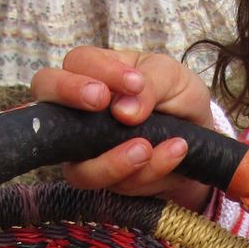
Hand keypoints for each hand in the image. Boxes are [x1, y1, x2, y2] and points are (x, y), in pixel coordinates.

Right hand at [29, 46, 213, 208]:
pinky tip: (175, 153)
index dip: (101, 71)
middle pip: (46, 92)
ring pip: (75, 162)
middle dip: (68, 93)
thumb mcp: (171, 77)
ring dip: (112, 159)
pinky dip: (149, 171)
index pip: (78, 62)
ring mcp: (85, 150)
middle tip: (102, 100)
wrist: (203, 137)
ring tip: (146, 148)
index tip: (135, 82)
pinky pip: (117, 185)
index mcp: (95, 72)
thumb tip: (123, 111)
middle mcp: (78, 110)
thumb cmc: (177, 98)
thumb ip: (150, 84)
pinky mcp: (107, 181)